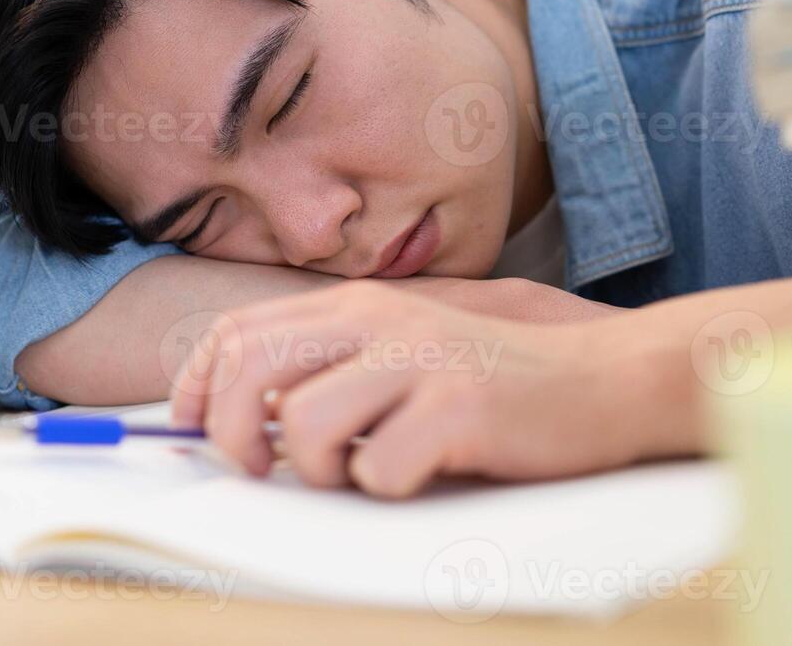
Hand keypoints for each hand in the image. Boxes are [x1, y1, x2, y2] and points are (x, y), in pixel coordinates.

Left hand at [169, 281, 686, 497]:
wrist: (601, 379)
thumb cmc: (490, 379)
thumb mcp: (402, 351)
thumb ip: (332, 366)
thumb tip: (244, 418)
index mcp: (358, 304)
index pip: (239, 331)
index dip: (197, 384)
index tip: (191, 427)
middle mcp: (380, 320)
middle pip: (252, 369)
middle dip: (231, 432)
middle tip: (260, 468)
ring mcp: (420, 361)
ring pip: (305, 425)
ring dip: (320, 469)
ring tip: (363, 468)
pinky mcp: (458, 409)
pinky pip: (380, 469)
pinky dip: (389, 486)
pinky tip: (423, 471)